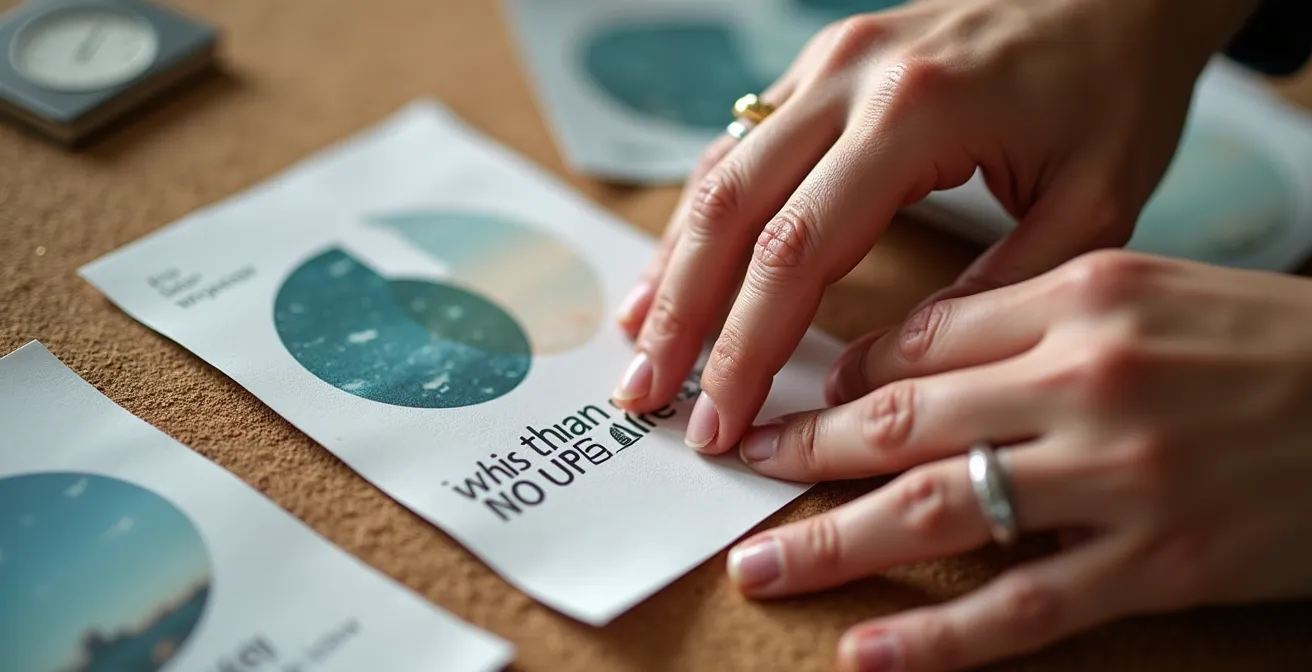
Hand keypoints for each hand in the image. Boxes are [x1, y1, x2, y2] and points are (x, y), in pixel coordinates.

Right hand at [611, 0, 1260, 453]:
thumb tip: (880, 376)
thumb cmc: (1112, 91)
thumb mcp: (1092, 204)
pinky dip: (698, 219)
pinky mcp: (818, 68)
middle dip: (683, 317)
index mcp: (915, 113)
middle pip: (729, 210)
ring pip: (717, 175)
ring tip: (640, 347)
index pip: (796, 251)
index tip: (722, 419)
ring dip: (671, 267)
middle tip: (647, 397)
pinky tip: (672, 272)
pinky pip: (736, 148)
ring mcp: (824, 64)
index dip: (746, 346)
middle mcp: (850, 77)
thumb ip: (991, 295)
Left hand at [724, 250, 1311, 670]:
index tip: (792, 403)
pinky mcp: (1161, 564)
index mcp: (1081, 295)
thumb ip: (1024, 317)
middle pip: (906, 420)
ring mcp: (1122, 478)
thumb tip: (900, 364)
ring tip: (762, 566)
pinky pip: (1023, 608)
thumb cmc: (1259, 341)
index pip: (920, 340)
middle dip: (806, 450)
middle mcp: (1088, 380)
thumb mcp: (1142, 289)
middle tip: (739, 470)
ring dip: (834, 543)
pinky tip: (867, 650)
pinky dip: (936, 636)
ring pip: (941, 512)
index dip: (839, 379)